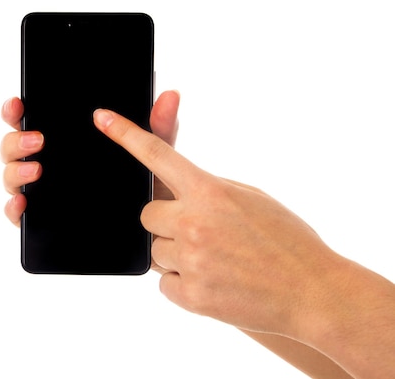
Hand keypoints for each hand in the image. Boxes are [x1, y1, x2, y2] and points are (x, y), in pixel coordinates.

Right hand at [0, 90, 180, 228]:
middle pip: (13, 145)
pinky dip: (12, 208)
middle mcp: (45, 159)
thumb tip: (170, 95)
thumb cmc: (146, 182)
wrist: (151, 228)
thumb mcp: (154, 152)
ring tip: (37, 170)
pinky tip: (23, 203)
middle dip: (16, 140)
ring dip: (16, 171)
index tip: (18, 104)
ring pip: (10, 175)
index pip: (31, 116)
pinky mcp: (39, 215)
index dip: (16, 109)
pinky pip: (15, 212)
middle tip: (38, 140)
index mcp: (65, 138)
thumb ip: (159, 125)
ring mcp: (39, 187)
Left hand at [92, 108, 342, 337]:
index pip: (157, 155)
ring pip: (154, 250)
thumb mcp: (249, 198)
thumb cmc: (287, 241)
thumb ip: (206, 190)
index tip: (102, 119)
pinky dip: (183, 282)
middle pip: (146, 214)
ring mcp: (191, 259)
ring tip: (215, 260)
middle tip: (198, 232)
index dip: (125, 134)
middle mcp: (195, 222)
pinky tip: (214, 281)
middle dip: (165, 222)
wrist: (313, 292)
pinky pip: (164, 282)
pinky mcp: (190, 295)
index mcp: (210, 191)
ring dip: (176, 253)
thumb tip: (173, 189)